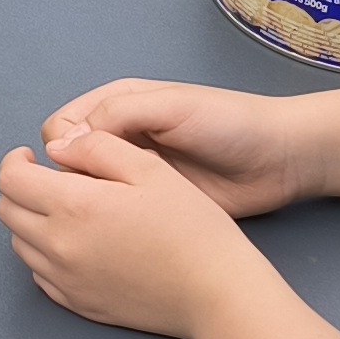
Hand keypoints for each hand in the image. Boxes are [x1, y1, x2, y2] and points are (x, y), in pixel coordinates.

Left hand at [0, 122, 276, 338]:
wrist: (213, 291)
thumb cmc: (190, 227)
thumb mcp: (149, 168)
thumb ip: (97, 148)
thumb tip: (57, 147)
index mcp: (74, 206)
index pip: (11, 179)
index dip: (15, 160)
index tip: (30, 156)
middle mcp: (59, 246)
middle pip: (8, 211)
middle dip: (20, 188)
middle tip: (47, 179)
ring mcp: (65, 280)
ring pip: (20, 244)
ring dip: (30, 221)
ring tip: (64, 210)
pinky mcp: (77, 304)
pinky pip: (40, 275)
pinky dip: (45, 254)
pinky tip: (76, 244)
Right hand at [37, 77, 315, 216]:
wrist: (279, 159)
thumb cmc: (229, 122)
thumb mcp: (170, 106)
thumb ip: (117, 114)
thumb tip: (60, 145)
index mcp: (116, 107)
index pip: (60, 127)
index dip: (63, 148)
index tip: (86, 166)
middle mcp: (118, 139)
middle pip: (66, 162)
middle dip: (70, 179)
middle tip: (98, 195)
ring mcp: (133, 175)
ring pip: (86, 192)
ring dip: (87, 203)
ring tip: (109, 215)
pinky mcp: (149, 205)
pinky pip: (112, 215)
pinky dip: (106, 222)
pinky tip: (117, 231)